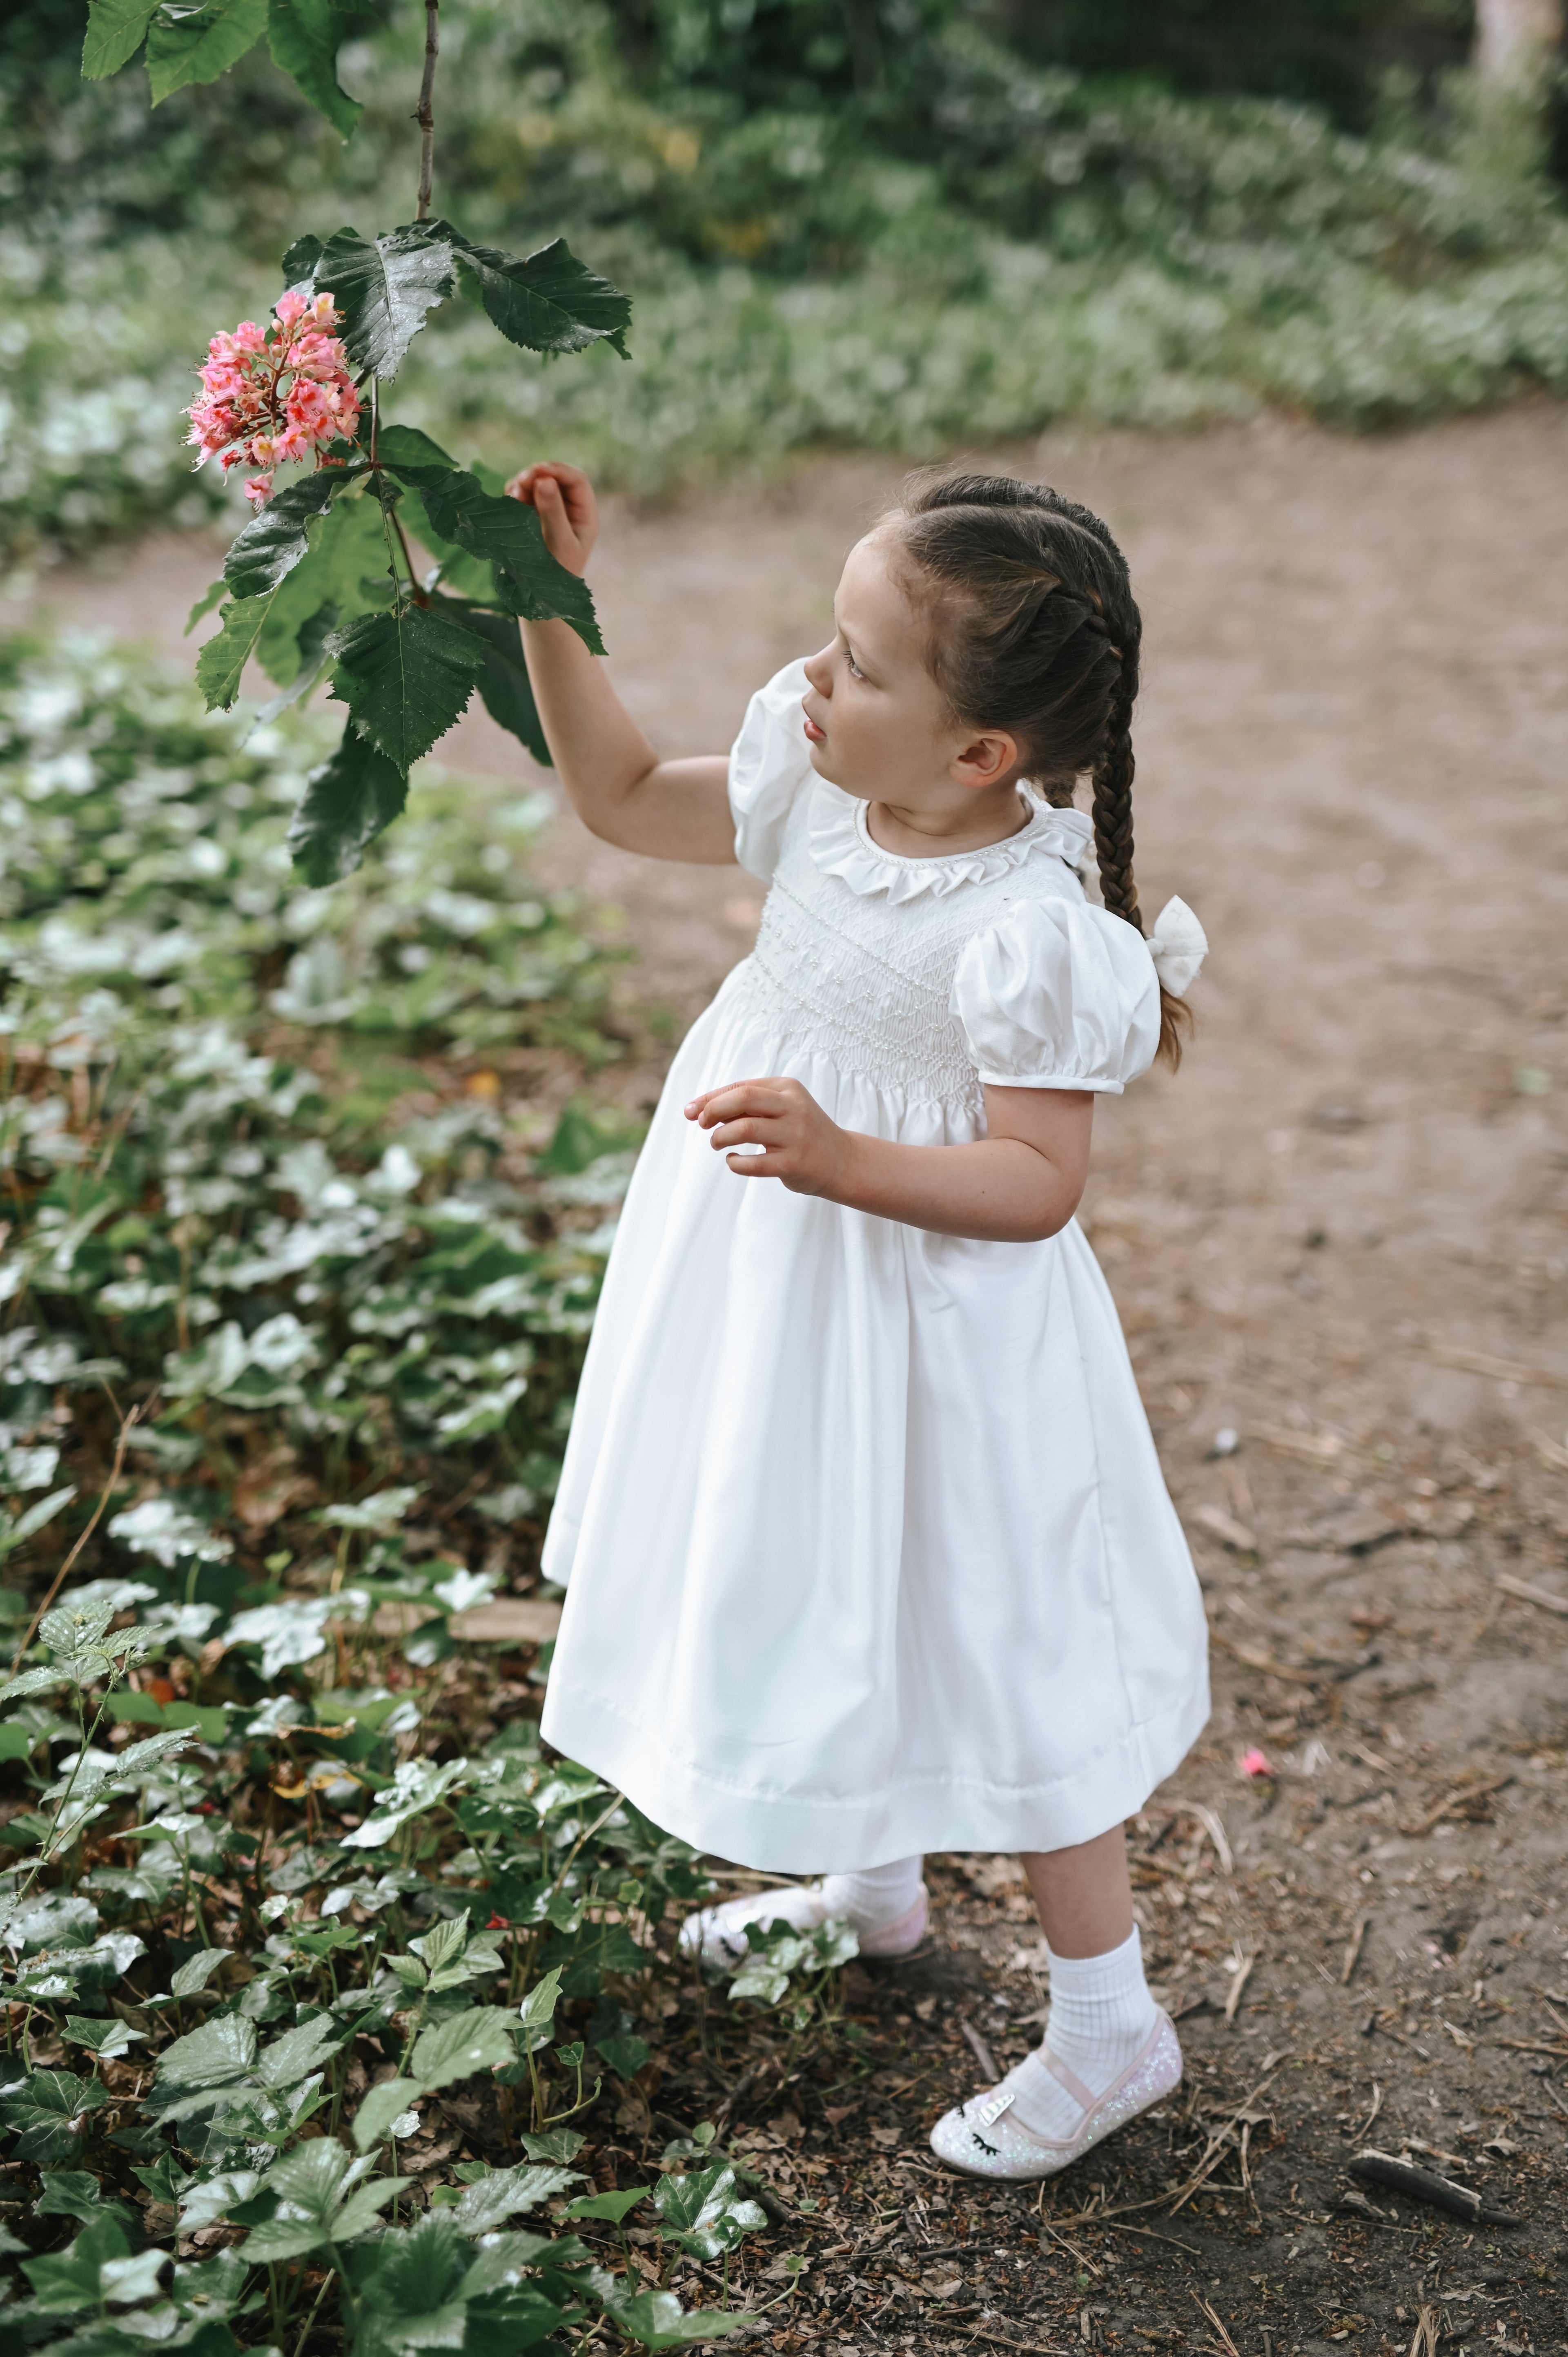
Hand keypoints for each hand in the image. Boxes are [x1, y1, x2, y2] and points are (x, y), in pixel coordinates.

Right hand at [504, 461, 597, 576]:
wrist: (540, 601)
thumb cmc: (555, 577)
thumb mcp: (558, 543)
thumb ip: (553, 512)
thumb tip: (545, 481)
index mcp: (585, 516)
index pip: (576, 481)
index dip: (558, 470)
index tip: (538, 470)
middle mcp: (569, 511)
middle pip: (555, 479)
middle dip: (537, 475)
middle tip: (521, 482)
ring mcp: (549, 513)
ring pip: (537, 485)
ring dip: (523, 484)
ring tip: (513, 494)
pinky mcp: (531, 518)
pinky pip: (523, 497)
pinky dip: (515, 494)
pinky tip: (509, 499)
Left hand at [685, 1077, 853, 1196]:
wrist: (842, 1161)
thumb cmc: (800, 1133)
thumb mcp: (781, 1108)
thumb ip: (746, 1106)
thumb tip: (699, 1110)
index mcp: (787, 1088)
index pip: (740, 1087)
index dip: (710, 1099)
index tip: (691, 1112)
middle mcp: (793, 1107)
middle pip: (742, 1099)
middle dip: (712, 1110)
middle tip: (702, 1125)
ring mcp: (795, 1135)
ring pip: (744, 1128)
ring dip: (720, 1137)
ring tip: (717, 1144)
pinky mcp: (793, 1163)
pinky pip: (753, 1163)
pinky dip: (735, 1163)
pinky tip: (733, 1161)